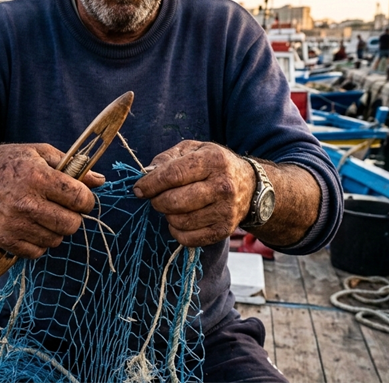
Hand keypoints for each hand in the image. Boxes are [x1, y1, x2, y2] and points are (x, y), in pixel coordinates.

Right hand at [0, 143, 104, 258]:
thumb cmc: (9, 162)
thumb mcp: (40, 153)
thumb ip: (72, 166)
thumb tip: (100, 181)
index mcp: (37, 177)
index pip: (80, 198)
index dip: (87, 199)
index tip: (81, 197)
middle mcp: (25, 203)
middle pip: (71, 224)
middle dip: (74, 216)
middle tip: (63, 207)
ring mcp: (14, 225)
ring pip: (57, 239)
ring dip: (56, 228)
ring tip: (44, 213)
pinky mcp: (6, 240)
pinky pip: (39, 251)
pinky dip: (40, 241)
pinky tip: (32, 225)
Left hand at [133, 141, 254, 246]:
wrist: (249, 186)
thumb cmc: (213, 165)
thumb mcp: (194, 150)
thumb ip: (167, 159)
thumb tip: (146, 175)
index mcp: (213, 160)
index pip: (173, 174)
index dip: (150, 184)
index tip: (138, 189)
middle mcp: (222, 185)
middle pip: (175, 201)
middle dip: (157, 201)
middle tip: (156, 198)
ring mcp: (225, 210)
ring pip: (180, 221)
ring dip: (167, 216)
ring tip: (171, 207)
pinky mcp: (224, 230)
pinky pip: (189, 238)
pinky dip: (177, 231)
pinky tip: (180, 221)